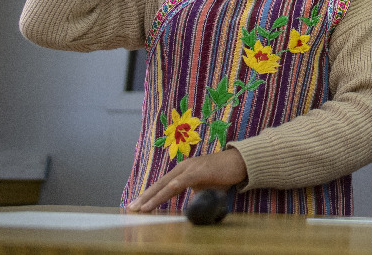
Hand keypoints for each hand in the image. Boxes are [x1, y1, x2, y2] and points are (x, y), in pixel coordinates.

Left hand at [127, 148, 246, 212]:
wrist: (241, 162)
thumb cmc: (225, 174)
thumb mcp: (206, 188)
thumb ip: (195, 196)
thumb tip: (189, 209)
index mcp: (184, 171)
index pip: (163, 184)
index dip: (150, 194)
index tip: (138, 205)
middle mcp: (183, 167)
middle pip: (159, 183)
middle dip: (144, 196)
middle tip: (130, 208)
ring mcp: (189, 168)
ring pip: (165, 185)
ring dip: (151, 197)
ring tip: (139, 208)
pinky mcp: (196, 172)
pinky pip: (176, 185)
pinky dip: (164, 194)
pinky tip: (155, 201)